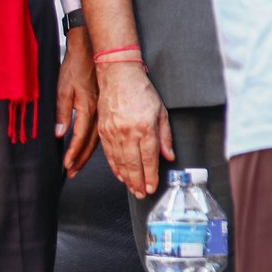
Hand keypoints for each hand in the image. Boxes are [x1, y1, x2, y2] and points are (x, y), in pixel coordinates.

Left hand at [55, 27, 98, 176]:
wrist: (93, 52)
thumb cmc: (76, 67)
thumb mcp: (63, 89)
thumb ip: (61, 112)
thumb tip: (59, 133)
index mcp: (86, 107)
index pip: (80, 137)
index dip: (73, 153)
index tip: (67, 165)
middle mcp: (97, 112)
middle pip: (91, 142)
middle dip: (81, 159)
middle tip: (72, 172)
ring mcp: (103, 110)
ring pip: (99, 138)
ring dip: (88, 154)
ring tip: (80, 165)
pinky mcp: (104, 107)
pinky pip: (103, 130)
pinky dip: (97, 143)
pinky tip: (93, 149)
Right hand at [96, 56, 171, 198]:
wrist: (118, 77)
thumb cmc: (142, 92)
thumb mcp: (161, 112)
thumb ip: (165, 136)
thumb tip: (169, 156)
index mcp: (145, 128)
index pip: (149, 159)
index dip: (151, 176)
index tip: (152, 187)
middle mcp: (128, 133)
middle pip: (133, 164)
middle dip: (138, 183)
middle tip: (142, 194)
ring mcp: (113, 133)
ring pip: (120, 162)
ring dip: (126, 178)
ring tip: (133, 189)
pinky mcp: (103, 131)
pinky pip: (108, 155)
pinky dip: (114, 167)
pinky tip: (120, 175)